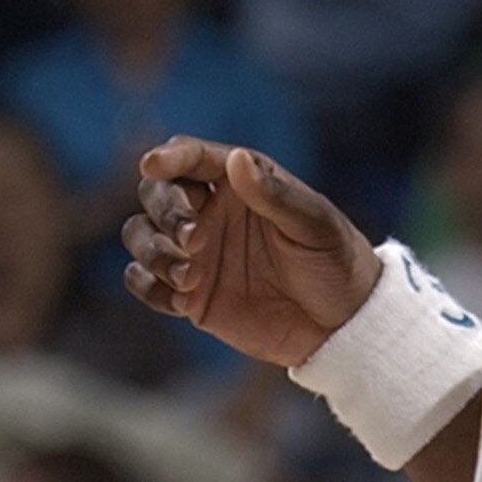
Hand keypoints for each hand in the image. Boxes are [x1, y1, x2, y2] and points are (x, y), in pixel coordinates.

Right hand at [120, 139, 378, 367]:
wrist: (340, 324)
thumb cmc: (335, 261)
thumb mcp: (313, 224)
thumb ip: (273, 194)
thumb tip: (236, 159)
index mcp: (239, 183)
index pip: (191, 158)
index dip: (168, 157)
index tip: (151, 164)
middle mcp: (209, 212)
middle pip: (156, 193)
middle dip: (164, 212)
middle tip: (192, 239)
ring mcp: (195, 254)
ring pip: (140, 234)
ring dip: (152, 251)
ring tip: (188, 276)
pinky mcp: (188, 294)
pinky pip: (144, 282)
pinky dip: (149, 286)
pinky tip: (182, 301)